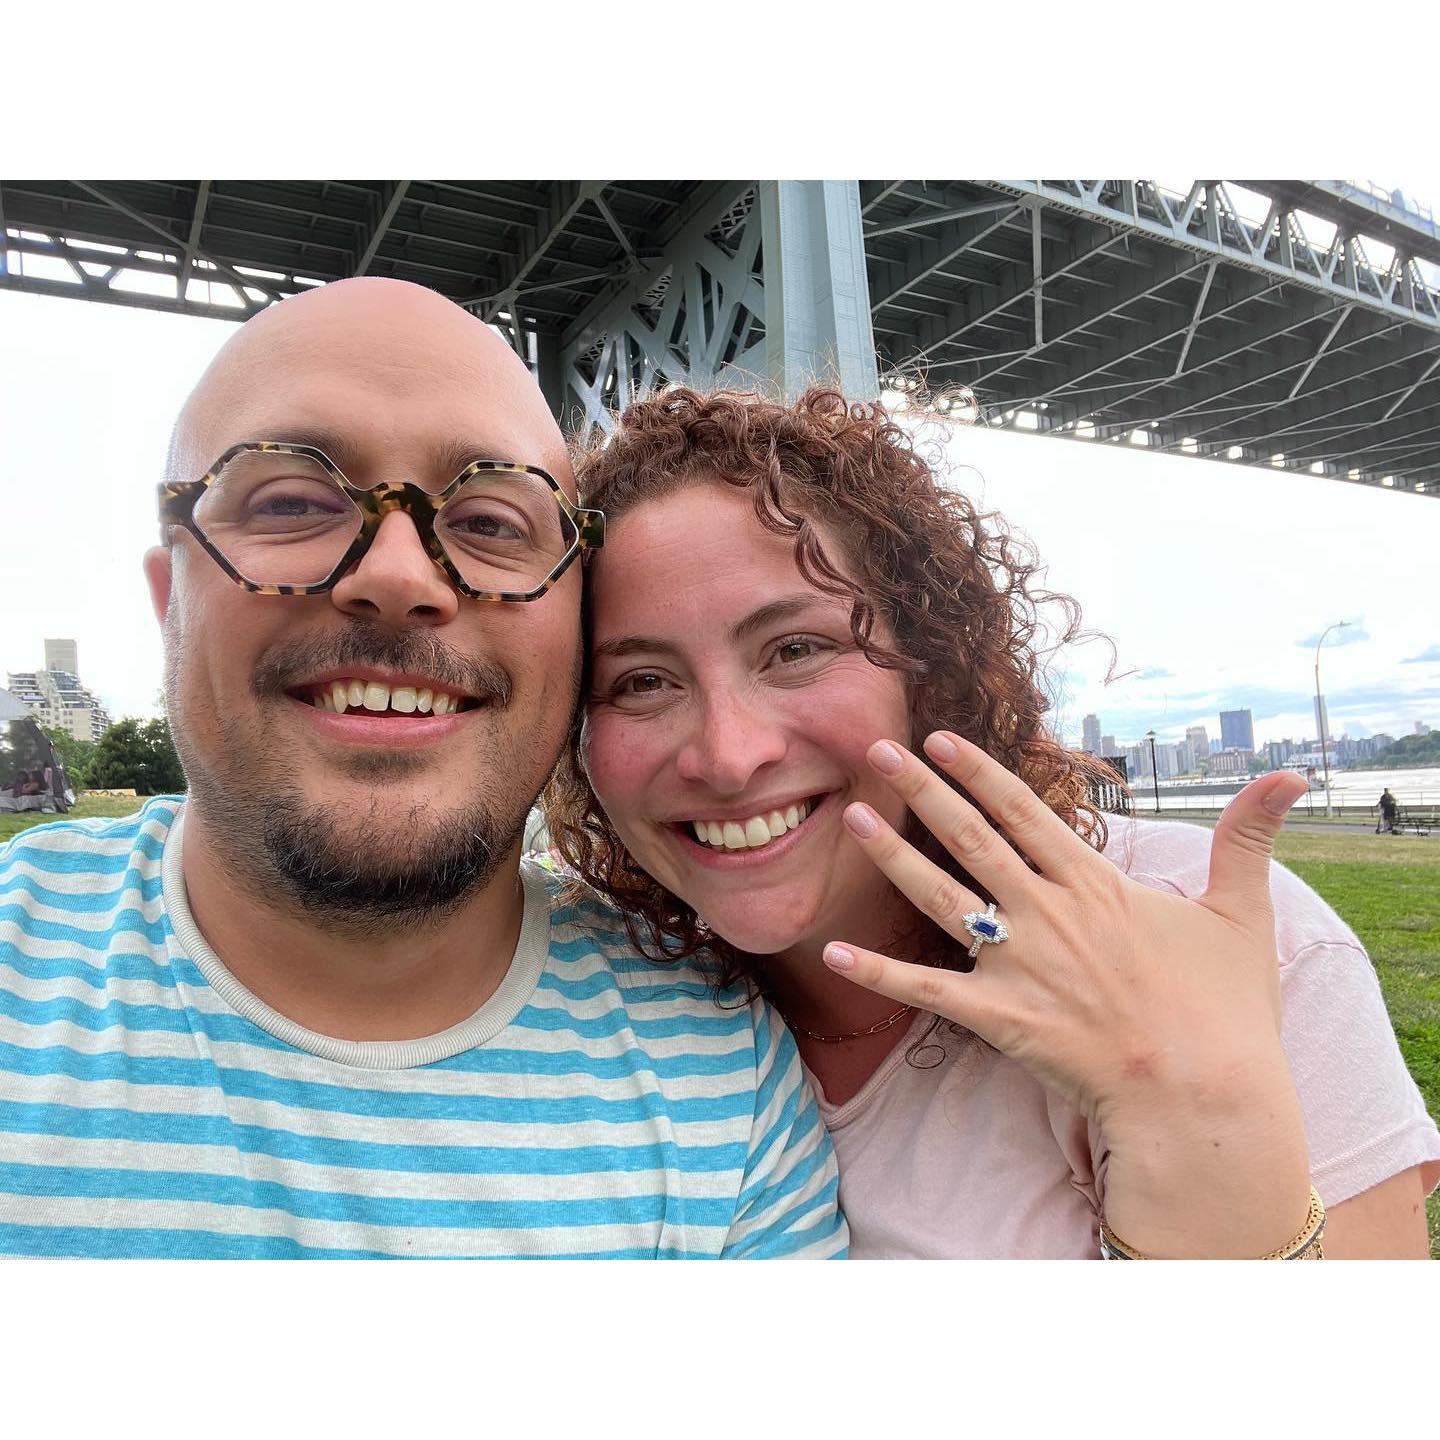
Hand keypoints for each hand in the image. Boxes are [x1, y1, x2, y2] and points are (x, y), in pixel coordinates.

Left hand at [824, 731, 1313, 1255]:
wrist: (1205, 1099)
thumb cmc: (1226, 1011)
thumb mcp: (1241, 914)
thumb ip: (1245, 840)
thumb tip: (1289, 775)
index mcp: (1094, 885)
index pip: (1024, 811)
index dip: (980, 770)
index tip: (940, 736)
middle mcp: (1047, 914)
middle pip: (970, 837)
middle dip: (920, 788)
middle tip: (875, 748)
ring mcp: (1019, 965)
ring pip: (940, 897)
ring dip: (892, 856)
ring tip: (851, 817)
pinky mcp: (1000, 1019)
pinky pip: (927, 991)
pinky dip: (880, 973)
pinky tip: (834, 952)